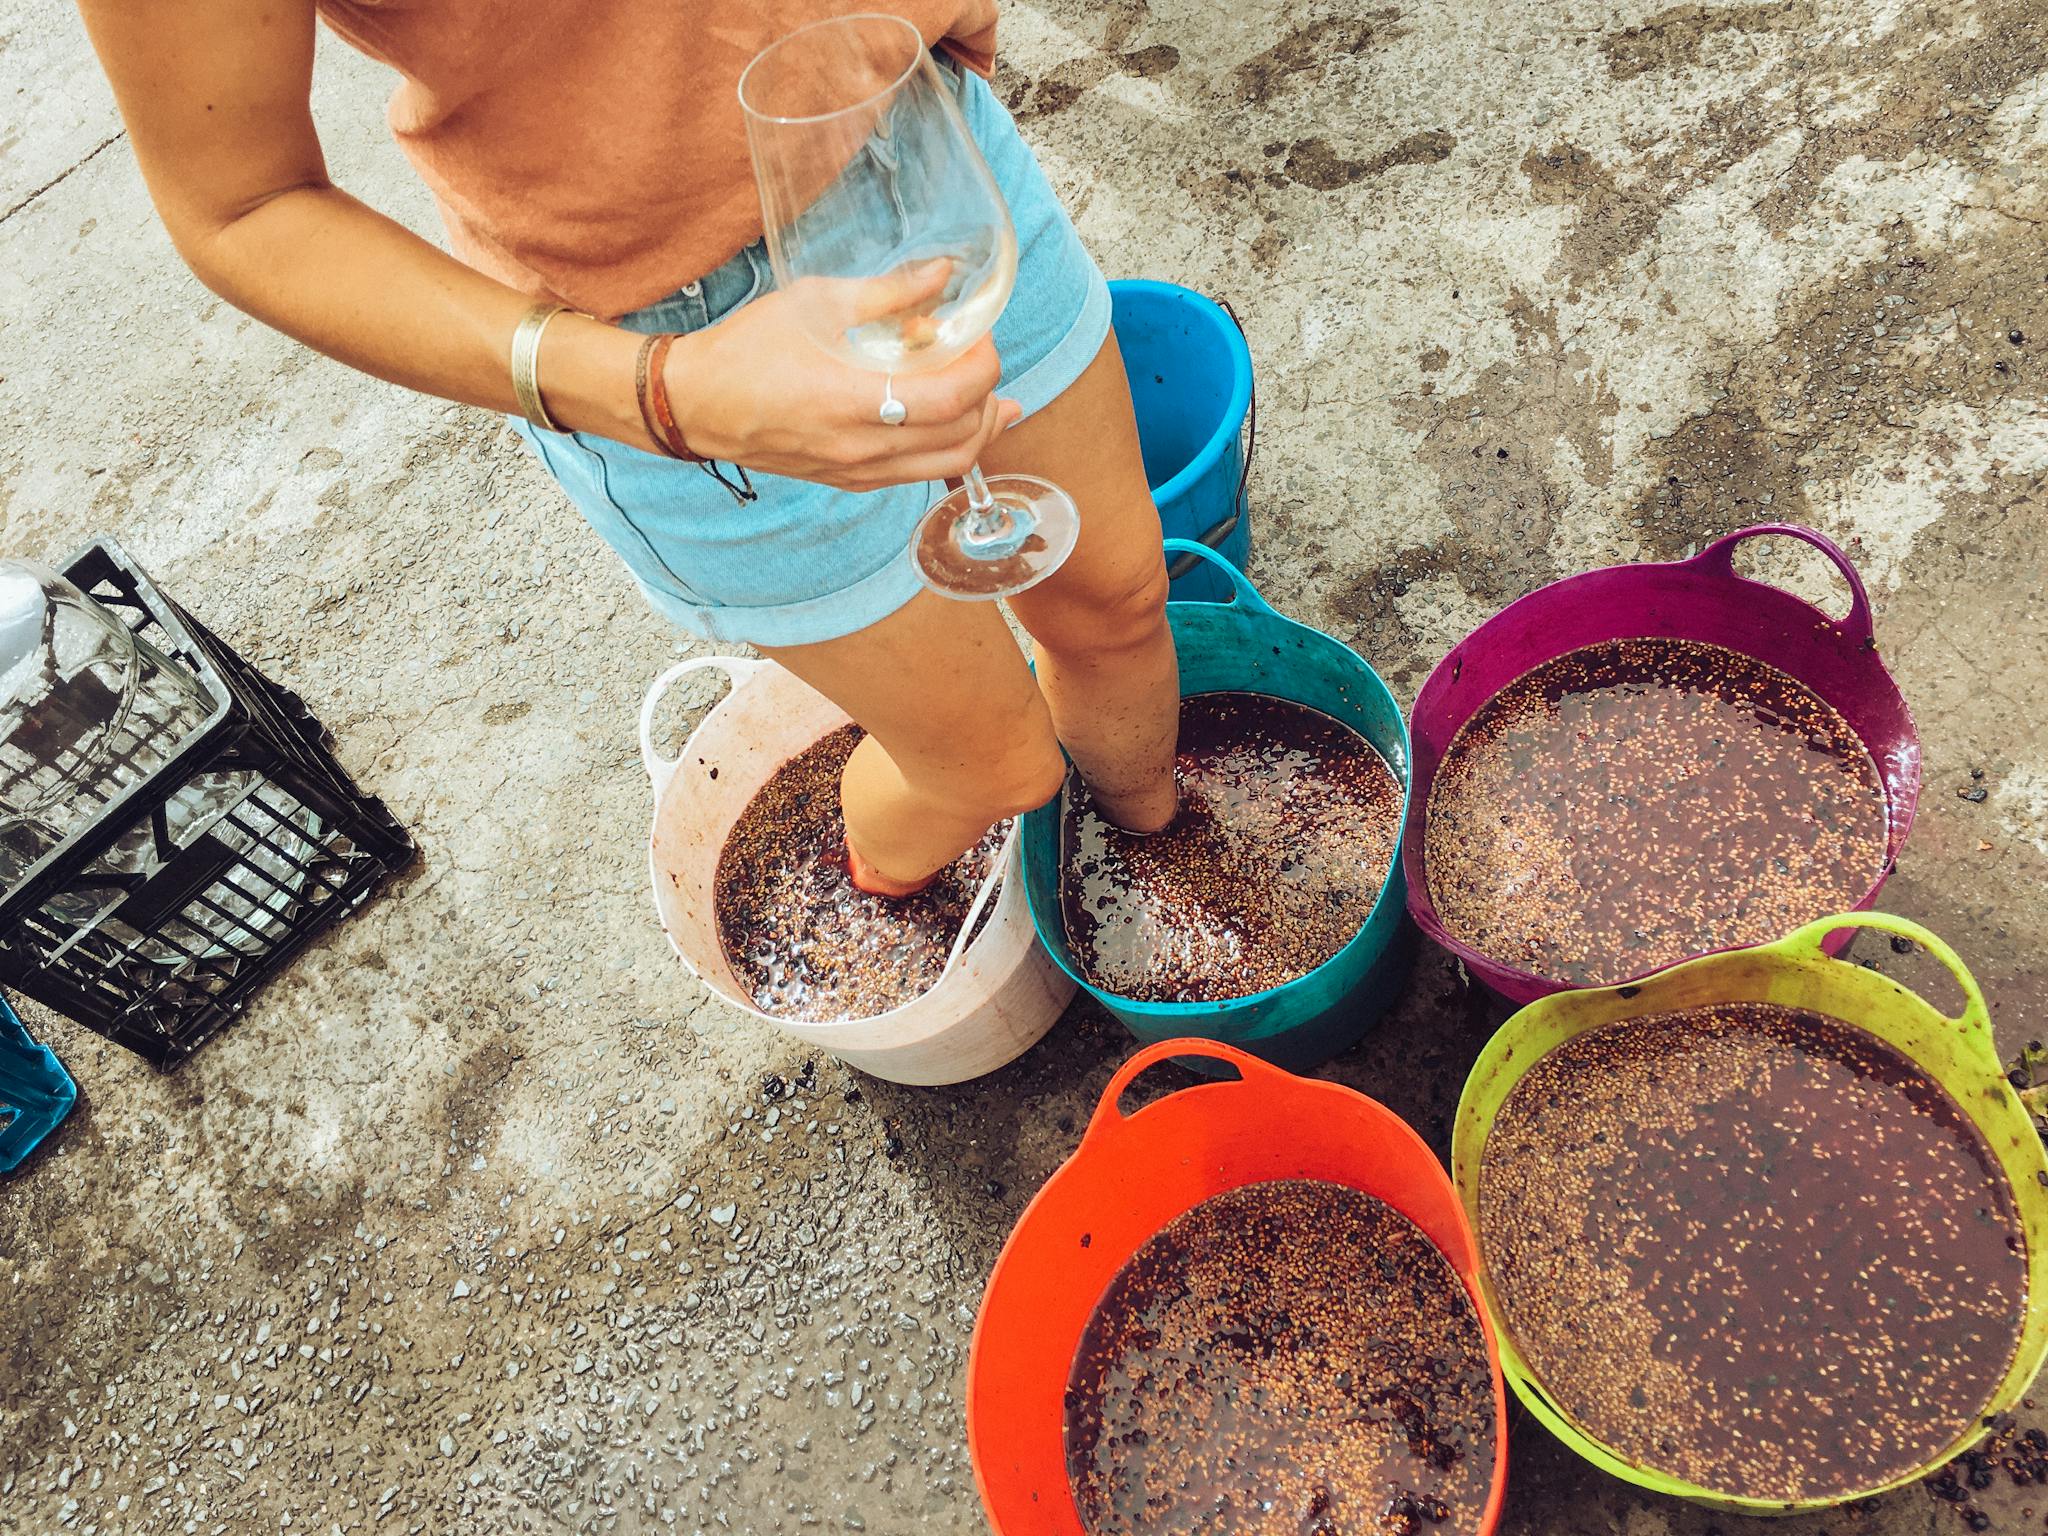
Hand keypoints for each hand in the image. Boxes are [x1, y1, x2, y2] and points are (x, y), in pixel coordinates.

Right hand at [662, 263, 1020, 491]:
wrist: (696, 403)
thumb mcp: (818, 302)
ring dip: (977, 430)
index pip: (954, 397)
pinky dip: (946, 448)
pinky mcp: (851, 480)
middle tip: (979, 357)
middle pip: (964, 437)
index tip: (980, 335)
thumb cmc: (749, 348)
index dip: (984, 365)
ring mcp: (858, 470)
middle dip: (987, 395)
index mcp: (856, 400)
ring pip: (949, 465)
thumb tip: (944, 274)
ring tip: (986, 397)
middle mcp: (863, 447)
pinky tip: (949, 421)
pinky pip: (918, 473)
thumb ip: (888, 292)